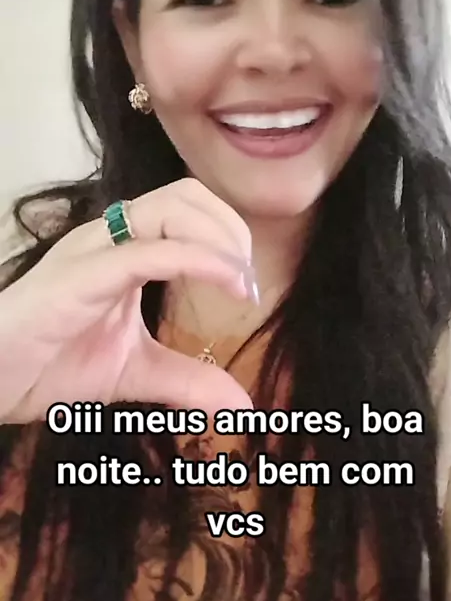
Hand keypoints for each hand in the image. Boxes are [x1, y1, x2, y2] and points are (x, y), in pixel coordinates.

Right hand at [0, 179, 254, 422]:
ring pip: (171, 208)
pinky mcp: (81, 275)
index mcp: (124, 248)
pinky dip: (199, 260)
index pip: (188, 209)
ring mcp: (94, 250)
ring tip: (239, 284)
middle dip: (231, 230)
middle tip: (246, 283)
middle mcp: (109, 236)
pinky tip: (227, 285)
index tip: (248, 291)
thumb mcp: (136, 373)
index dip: (229, 238)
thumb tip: (241, 406)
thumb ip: (187, 382)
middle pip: (186, 194)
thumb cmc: (51, 364)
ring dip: (220, 239)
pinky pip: (148, 252)